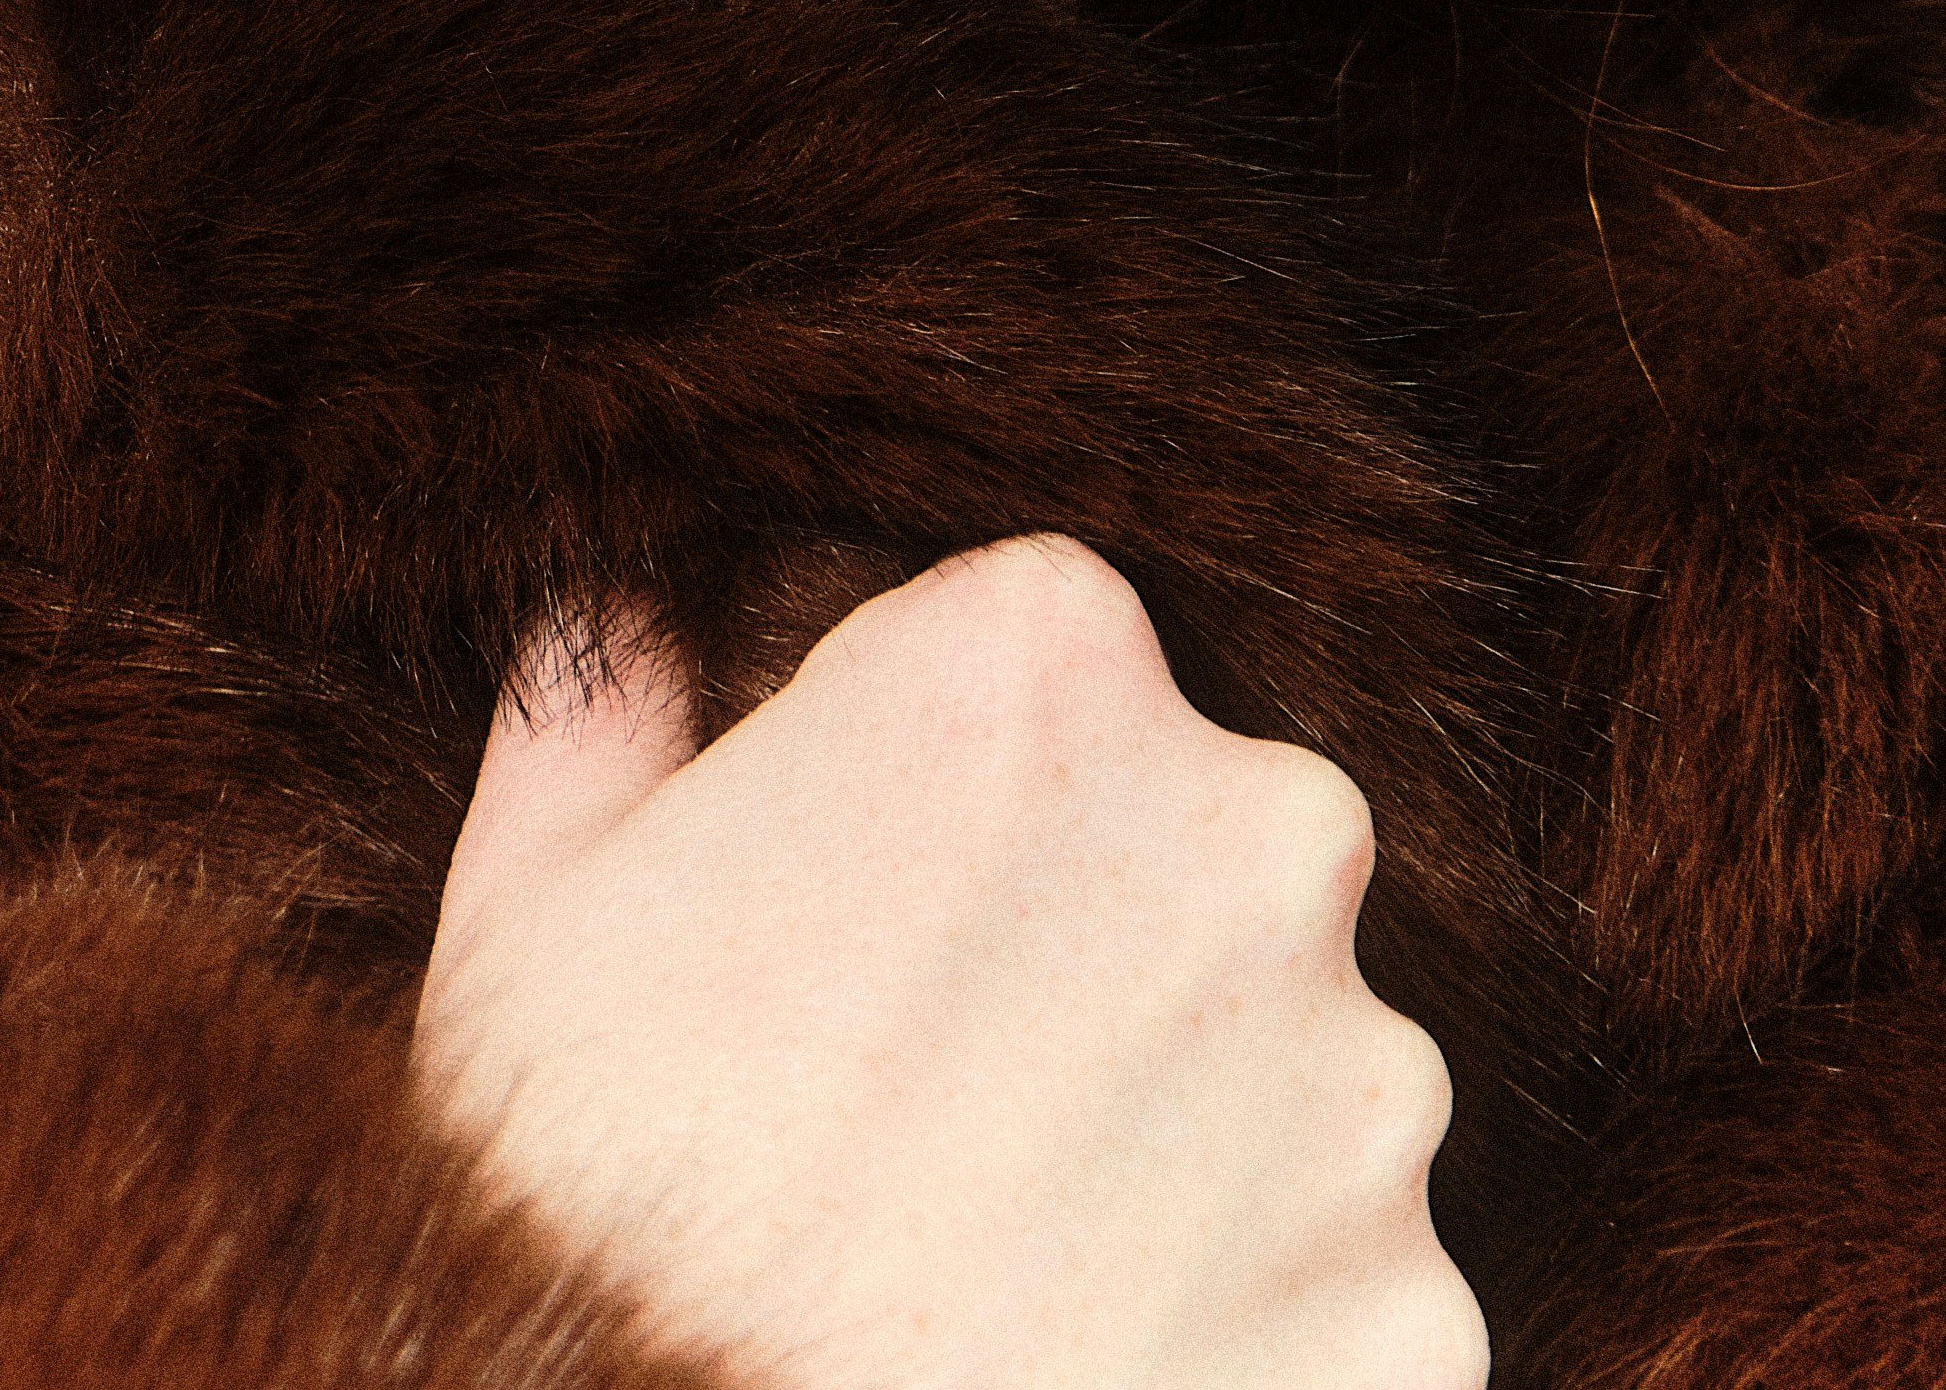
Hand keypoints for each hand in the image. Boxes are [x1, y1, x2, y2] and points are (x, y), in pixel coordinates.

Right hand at [414, 534, 1486, 1389]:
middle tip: (927, 1107)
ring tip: (995, 1261)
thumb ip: (607, 712)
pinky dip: (1246, 1336)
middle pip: (1190, 849)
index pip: (1040, 667)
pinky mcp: (1415, 1312)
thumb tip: (623, 631)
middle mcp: (1254, 823)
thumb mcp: (530, 907)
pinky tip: (1088, 1369)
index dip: (937, 798)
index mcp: (1041, 663)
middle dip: (1090, 955)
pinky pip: (1344, 1297)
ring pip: (1284, 1075)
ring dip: (1178, 1151)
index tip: (859, 921)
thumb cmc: (592, 1206)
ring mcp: (1362, 1077)